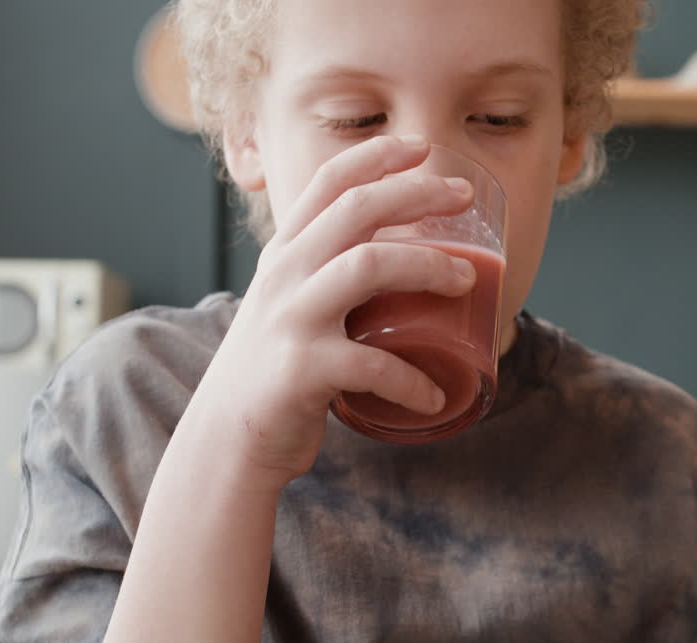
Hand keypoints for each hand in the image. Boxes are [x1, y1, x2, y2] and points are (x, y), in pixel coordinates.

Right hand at [186, 135, 475, 488]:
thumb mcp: (290, 308)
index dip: (377, 156)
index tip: (422, 147)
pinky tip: (435, 396)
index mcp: (285, 255)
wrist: (228, 440)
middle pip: (357, 209)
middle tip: (463, 197)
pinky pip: (373, 364)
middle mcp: (284, 276)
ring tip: (469, 281)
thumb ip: (327, 279)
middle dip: (418, 193)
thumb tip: (403, 267)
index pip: (328, 182)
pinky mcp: (302, 369)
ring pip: (369, 265)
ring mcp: (291, 319)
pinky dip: (413, 381)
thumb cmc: (275, 372)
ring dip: (429, 267)